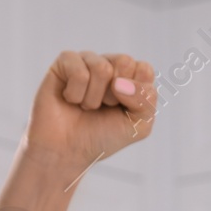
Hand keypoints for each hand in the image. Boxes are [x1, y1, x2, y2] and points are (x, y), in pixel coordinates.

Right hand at [24, 50, 156, 175]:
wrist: (68, 151)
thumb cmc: (101, 136)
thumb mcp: (139, 126)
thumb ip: (146, 100)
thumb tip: (120, 82)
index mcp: (130, 76)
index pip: (144, 69)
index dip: (135, 94)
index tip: (122, 109)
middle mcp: (110, 64)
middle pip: (125, 62)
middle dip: (114, 94)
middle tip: (102, 107)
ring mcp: (87, 60)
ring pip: (101, 68)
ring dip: (93, 98)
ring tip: (85, 106)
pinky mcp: (65, 62)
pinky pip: (79, 72)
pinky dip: (75, 94)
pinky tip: (70, 100)